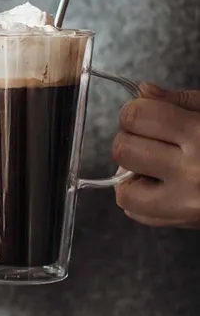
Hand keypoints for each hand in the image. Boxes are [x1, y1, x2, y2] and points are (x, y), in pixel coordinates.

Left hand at [112, 84, 199, 228]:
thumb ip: (179, 101)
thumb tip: (142, 92)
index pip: (136, 117)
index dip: (134, 111)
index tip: (144, 114)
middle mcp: (193, 171)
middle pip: (123, 150)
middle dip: (131, 140)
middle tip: (152, 140)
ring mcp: (187, 204)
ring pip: (124, 190)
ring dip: (131, 175)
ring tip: (155, 165)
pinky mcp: (183, 223)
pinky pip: (137, 213)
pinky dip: (141, 197)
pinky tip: (163, 185)